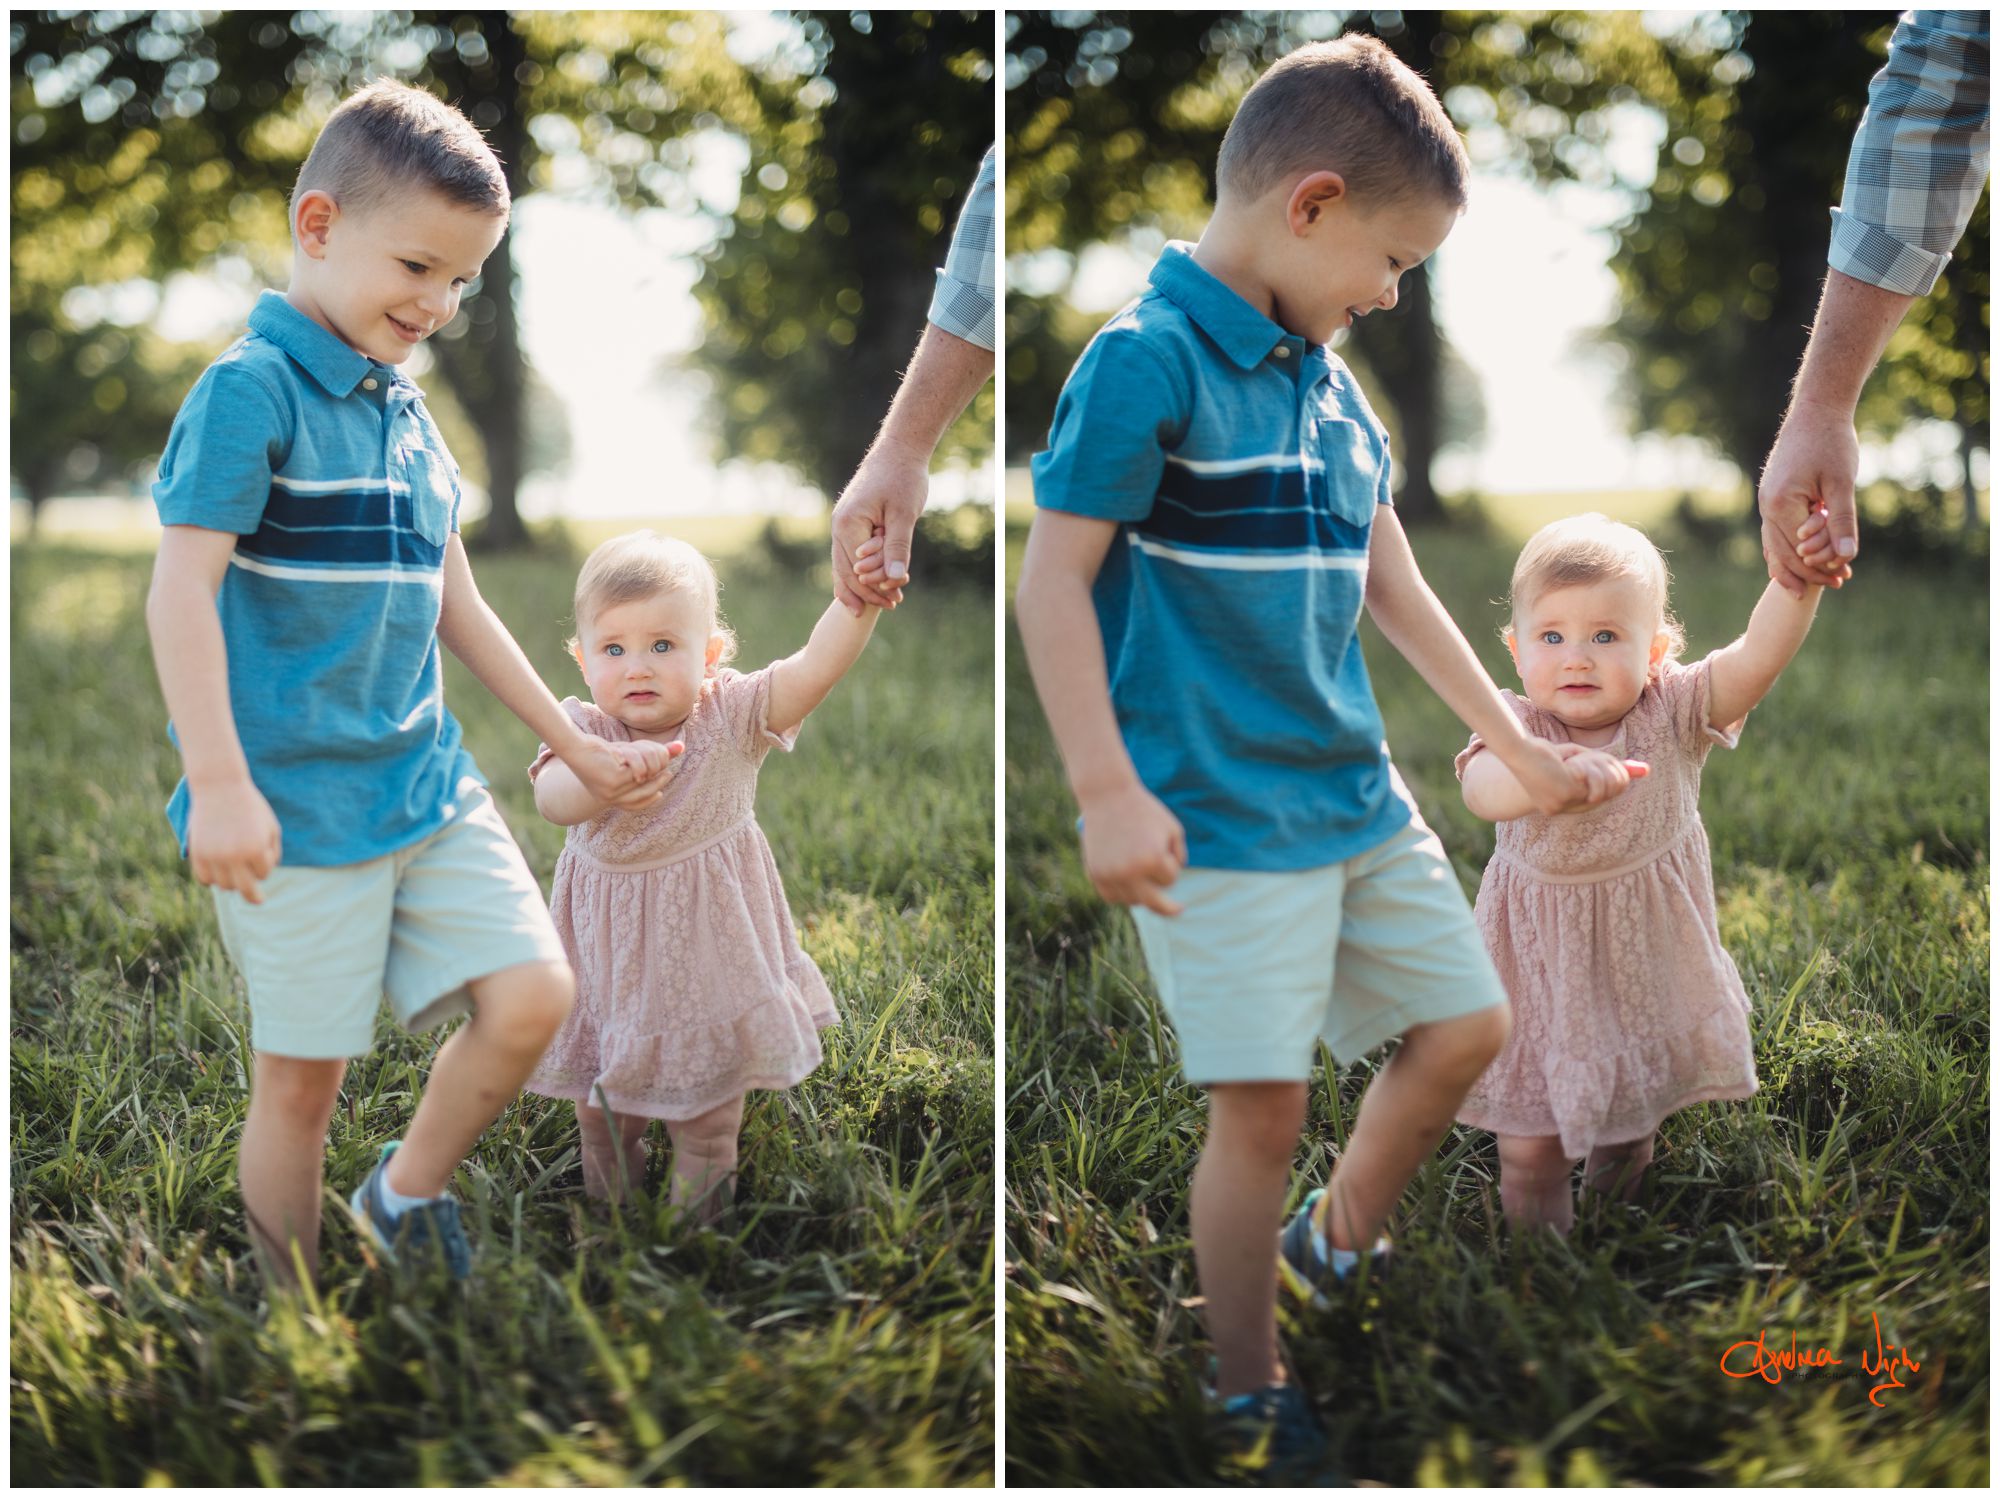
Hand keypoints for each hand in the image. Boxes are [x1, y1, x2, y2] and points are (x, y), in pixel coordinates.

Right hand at [187, 776, 282, 903]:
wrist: (219, 787)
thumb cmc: (249, 807)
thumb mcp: (270, 827)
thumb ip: (272, 852)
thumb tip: (264, 876)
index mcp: (255, 848)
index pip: (264, 873)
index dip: (265, 866)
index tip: (261, 854)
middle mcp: (234, 855)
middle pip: (245, 888)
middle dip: (254, 896)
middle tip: (258, 900)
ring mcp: (213, 856)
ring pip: (224, 885)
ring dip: (232, 882)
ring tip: (235, 874)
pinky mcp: (197, 854)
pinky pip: (204, 879)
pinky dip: (211, 880)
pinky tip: (218, 875)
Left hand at [566, 735, 681, 812]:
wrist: (576, 747)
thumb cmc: (599, 751)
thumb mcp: (627, 756)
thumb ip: (649, 756)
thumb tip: (679, 747)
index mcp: (610, 798)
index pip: (635, 805)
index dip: (649, 799)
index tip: (660, 794)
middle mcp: (611, 798)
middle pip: (647, 789)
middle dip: (658, 772)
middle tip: (665, 761)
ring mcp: (613, 791)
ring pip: (645, 773)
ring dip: (645, 756)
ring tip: (637, 748)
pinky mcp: (615, 780)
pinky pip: (638, 765)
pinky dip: (634, 753)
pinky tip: (620, 750)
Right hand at [831, 448, 925, 614]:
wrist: (898, 450)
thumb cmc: (902, 478)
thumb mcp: (903, 515)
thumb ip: (897, 547)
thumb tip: (894, 579)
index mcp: (848, 525)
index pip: (857, 569)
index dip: (875, 589)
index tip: (895, 601)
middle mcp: (839, 526)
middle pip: (847, 571)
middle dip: (868, 591)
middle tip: (891, 606)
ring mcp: (842, 524)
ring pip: (845, 563)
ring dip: (864, 583)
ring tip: (883, 601)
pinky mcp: (851, 521)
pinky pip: (850, 552)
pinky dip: (860, 569)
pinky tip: (869, 582)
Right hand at [1078, 783, 1186, 915]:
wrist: (1107, 796)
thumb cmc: (1143, 811)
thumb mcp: (1172, 828)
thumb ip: (1179, 855)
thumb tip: (1171, 883)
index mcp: (1153, 858)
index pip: (1171, 879)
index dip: (1170, 864)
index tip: (1163, 848)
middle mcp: (1131, 871)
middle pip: (1154, 903)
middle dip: (1168, 907)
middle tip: (1178, 910)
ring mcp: (1110, 874)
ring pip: (1132, 901)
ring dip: (1142, 895)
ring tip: (1147, 887)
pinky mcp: (1095, 874)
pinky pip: (1111, 897)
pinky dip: (1121, 894)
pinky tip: (1128, 886)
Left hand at [1507, 740, 1645, 815]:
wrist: (1519, 750)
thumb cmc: (1546, 753)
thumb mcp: (1585, 760)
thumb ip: (1612, 767)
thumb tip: (1646, 770)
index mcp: (1571, 804)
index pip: (1613, 788)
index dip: (1613, 771)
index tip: (1599, 762)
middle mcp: (1567, 809)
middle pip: (1613, 786)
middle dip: (1604, 765)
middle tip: (1582, 760)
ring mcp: (1566, 805)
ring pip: (1605, 781)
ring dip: (1594, 764)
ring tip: (1572, 763)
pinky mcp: (1566, 795)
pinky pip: (1594, 776)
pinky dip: (1584, 764)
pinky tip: (1566, 765)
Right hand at [1759, 399, 1857, 597]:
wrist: (1815, 411)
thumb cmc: (1831, 443)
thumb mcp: (1842, 483)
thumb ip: (1842, 521)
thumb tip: (1846, 555)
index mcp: (1781, 505)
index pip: (1800, 550)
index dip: (1822, 566)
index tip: (1845, 577)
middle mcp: (1767, 506)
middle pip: (1783, 553)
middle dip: (1810, 571)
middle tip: (1837, 584)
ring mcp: (1767, 501)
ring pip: (1775, 544)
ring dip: (1798, 563)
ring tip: (1820, 580)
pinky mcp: (1773, 494)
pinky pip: (1775, 530)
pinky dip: (1787, 548)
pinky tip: (1800, 557)